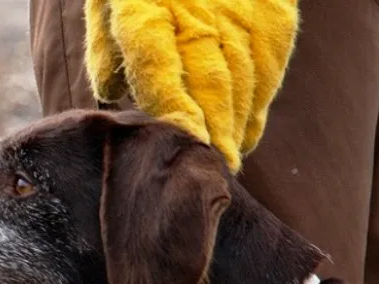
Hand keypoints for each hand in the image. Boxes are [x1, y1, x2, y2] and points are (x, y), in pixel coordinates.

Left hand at [84, 0, 298, 171]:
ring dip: (236, 126)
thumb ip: (105, 49)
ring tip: (226, 158)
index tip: (185, 142)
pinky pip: (270, 67)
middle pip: (210, 85)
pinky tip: (246, 130)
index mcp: (147, 11)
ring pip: (243, 82)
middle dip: (213, 134)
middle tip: (212, 170)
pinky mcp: (272, 12)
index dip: (175, 110)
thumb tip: (113, 91)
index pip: (160, 68)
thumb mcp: (108, 2)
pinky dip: (258, 102)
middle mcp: (198, 13)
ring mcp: (239, 13)